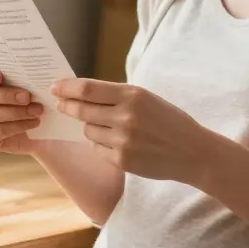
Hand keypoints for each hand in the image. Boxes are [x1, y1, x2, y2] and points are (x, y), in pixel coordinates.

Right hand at [0, 61, 44, 154]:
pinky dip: (17, 126)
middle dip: (6, 95)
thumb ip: (32, 78)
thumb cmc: (33, 98)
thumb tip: (44, 82)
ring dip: (16, 112)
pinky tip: (32, 123)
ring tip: (36, 111)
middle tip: (27, 97)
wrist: (39, 128)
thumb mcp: (32, 84)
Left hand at [52, 78, 212, 183]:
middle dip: (67, 106)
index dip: (67, 88)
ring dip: (89, 126)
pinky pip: (97, 148)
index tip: (55, 87)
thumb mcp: (146, 98)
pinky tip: (115, 141)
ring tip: (106, 125)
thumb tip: (81, 93)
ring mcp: (123, 141)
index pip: (88, 89)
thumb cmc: (169, 121)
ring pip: (87, 130)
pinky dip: (100, 143)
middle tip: (60, 103)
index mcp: (133, 95)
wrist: (193, 153)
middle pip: (81, 110)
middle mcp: (126, 117)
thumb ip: (117, 95)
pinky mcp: (122, 160)